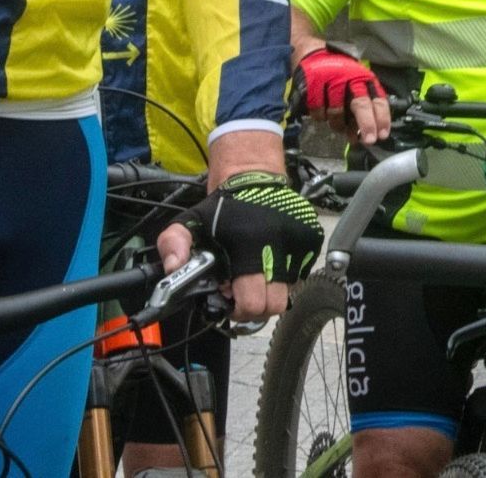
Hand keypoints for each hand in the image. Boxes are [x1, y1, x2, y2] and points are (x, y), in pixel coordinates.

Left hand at [164, 171, 321, 320]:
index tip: (231, 300)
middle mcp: (280, 244)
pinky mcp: (313, 239)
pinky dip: (285, 273)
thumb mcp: (190, 221)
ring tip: (255, 273)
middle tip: (243, 294)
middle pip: (274, 305)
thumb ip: (172, 244)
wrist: (255, 176)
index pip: (253, 301)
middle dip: (256, 306)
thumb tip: (174, 268)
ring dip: (271, 288)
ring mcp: (301, 243)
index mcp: (250, 244)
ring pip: (289, 291)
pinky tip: (270, 260)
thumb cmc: (224, 206)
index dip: (239, 308)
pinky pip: (301, 273)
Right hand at [294, 50, 388, 142]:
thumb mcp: (356, 87)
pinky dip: (320, 117)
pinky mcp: (313, 84)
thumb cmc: (339, 76)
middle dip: (367, 125)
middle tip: (368, 140)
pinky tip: (323, 112)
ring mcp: (330, 80)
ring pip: (337, 113)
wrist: (314, 54)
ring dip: (338, 125)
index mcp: (365, 79)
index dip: (382, 119)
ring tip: (338, 125)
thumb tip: (364, 136)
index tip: (382, 135)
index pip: (378, 100)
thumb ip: (362, 109)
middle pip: (361, 105)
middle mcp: (350, 78)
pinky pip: (318, 112)